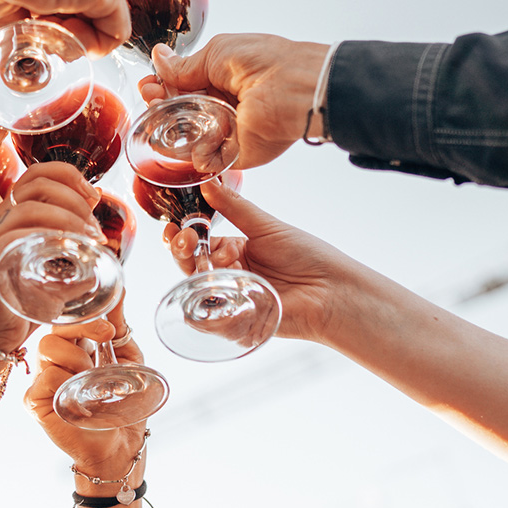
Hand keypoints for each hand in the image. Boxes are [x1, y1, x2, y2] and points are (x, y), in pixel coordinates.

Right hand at [0, 163, 102, 351]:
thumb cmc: (20, 304)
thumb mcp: (50, 275)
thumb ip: (72, 260)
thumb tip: (102, 251)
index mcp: (8, 216)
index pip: (36, 175)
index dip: (68, 176)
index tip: (94, 197)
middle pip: (36, 185)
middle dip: (75, 199)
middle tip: (95, 229)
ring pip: (28, 207)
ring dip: (68, 218)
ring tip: (90, 239)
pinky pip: (16, 236)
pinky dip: (47, 237)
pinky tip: (68, 250)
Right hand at [24, 303, 148, 479]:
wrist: (121, 446)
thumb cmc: (123, 405)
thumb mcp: (128, 359)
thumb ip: (120, 327)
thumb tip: (119, 292)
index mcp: (74, 348)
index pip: (67, 320)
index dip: (84, 317)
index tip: (108, 328)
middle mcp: (55, 362)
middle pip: (53, 330)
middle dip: (82, 330)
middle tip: (104, 341)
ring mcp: (43, 381)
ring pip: (47, 349)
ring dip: (75, 358)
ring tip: (92, 377)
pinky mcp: (36, 403)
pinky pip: (43, 379)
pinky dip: (64, 381)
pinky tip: (78, 393)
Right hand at [139, 34, 329, 167]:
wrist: (298, 89)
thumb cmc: (266, 63)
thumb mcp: (216, 54)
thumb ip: (185, 66)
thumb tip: (159, 59)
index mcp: (220, 76)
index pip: (181, 85)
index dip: (161, 86)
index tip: (148, 85)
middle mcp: (222, 104)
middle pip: (180, 111)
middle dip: (160, 104)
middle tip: (152, 98)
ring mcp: (227, 131)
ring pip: (188, 136)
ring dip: (171, 128)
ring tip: (162, 117)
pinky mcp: (235, 154)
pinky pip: (206, 159)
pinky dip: (192, 153)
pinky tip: (181, 140)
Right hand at [165, 178, 367, 343]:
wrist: (332, 291)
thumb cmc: (308, 256)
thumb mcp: (266, 226)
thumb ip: (233, 207)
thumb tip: (207, 182)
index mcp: (234, 250)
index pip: (198, 243)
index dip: (183, 236)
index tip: (174, 227)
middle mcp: (230, 274)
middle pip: (191, 266)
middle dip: (183, 251)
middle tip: (186, 240)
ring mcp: (233, 300)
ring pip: (197, 291)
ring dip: (194, 274)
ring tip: (206, 262)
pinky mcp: (238, 325)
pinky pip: (212, 320)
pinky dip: (209, 307)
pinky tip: (216, 290)